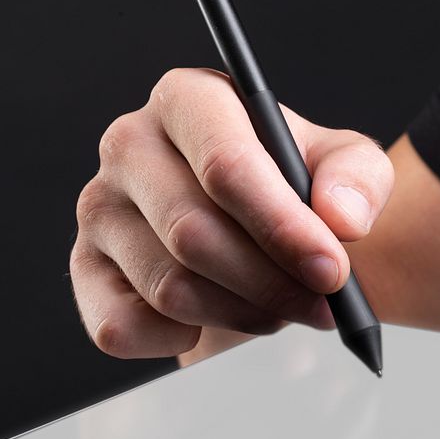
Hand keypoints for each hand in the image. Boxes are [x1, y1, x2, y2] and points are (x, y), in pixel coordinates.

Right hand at [70, 68, 394, 358]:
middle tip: (321, 304)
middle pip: (193, 232)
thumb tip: (340, 217)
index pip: (224, 164)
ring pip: (168, 287)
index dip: (282, 227)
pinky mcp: (83, 268)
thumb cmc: (291, 183)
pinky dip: (178, 339)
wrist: (253, 224)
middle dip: (270, 283)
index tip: (331, 271)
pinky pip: (121, 327)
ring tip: (278, 306)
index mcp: (188, 99)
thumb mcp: (343, 166)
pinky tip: (210, 318)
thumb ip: (356, 177)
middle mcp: (129, 144)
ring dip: (239, 313)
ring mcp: (99, 208)